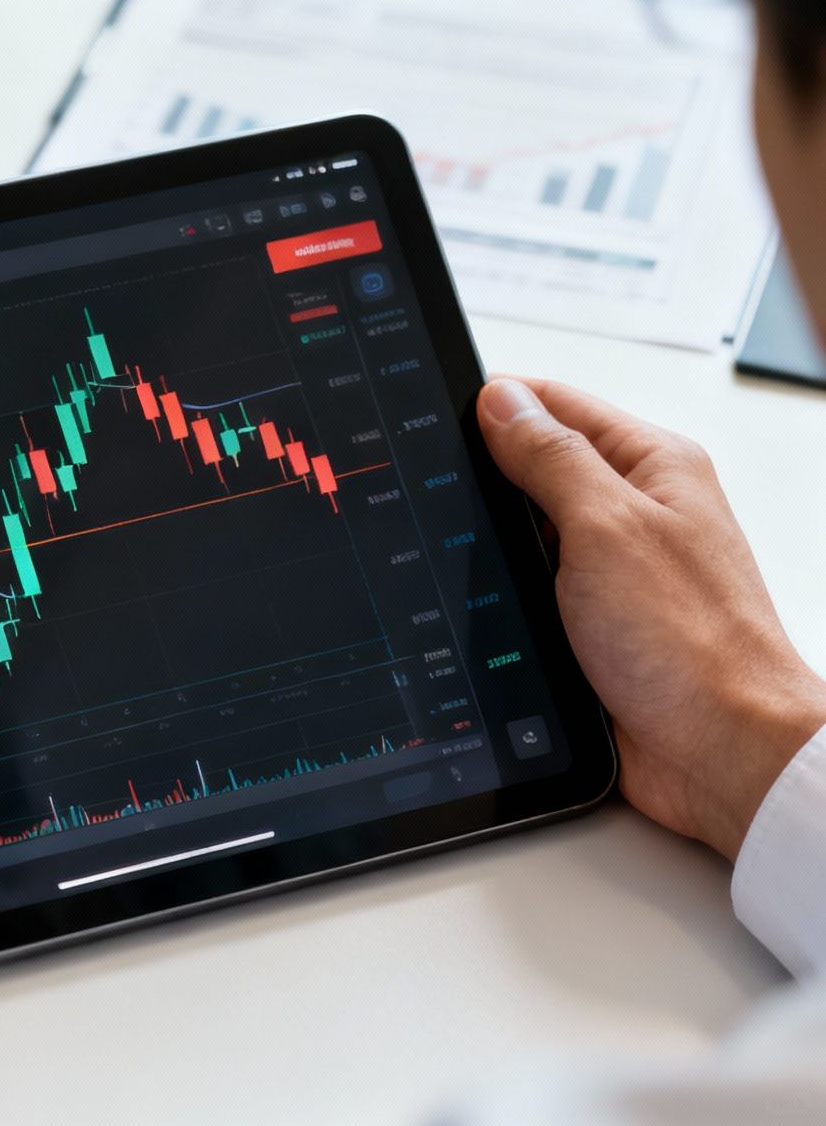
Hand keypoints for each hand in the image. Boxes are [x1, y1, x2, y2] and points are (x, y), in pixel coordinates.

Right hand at [479, 377, 825, 859]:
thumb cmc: (693, 643)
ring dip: (490, 544)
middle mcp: (635, 510)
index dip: (491, 407)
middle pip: (533, 465)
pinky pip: (528, 588)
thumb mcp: (605, 527)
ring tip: (457, 551)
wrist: (720, 751)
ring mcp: (612, 567)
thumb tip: (500, 401)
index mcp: (652, 465)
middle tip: (435, 495)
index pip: (553, 404)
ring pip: (523, 532)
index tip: (431, 420)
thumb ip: (549, 457)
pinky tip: (477, 598)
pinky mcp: (592, 621)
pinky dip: (501, 590)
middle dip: (481, 480)